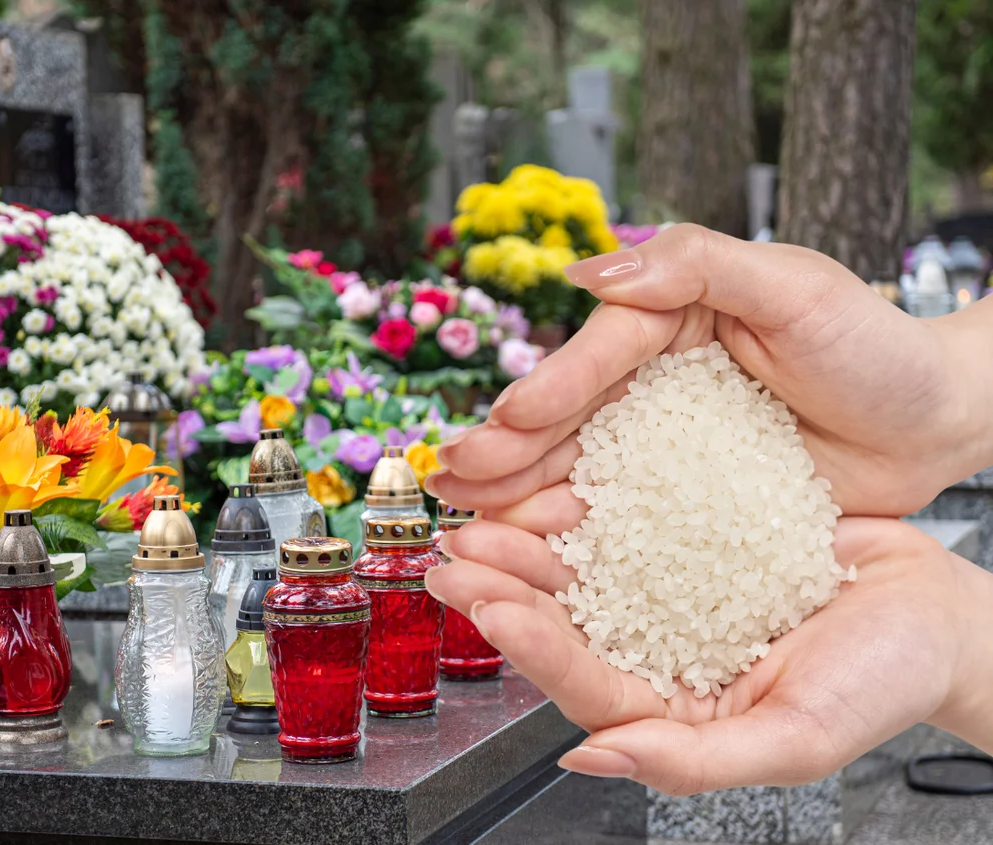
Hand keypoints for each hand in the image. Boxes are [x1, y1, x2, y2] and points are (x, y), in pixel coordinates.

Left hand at [424, 517, 992, 793]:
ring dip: (529, 536)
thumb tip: (590, 759)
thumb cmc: (883, 683)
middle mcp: (658, 646)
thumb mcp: (798, 736)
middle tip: (455, 550)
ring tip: (483, 508)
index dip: (532, 647)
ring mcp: (669, 589)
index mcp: (670, 706)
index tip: (487, 607)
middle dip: (506, 584)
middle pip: (565, 618)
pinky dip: (586, 496)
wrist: (940, 608)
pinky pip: (627, 514)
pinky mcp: (688, 534)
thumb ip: (693, 759)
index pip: (584, 681)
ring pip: (584, 563)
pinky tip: (553, 474)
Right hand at [429, 224, 990, 522]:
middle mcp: (658, 377)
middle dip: (512, 446)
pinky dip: (577, 531)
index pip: (602, 353)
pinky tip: (534, 549)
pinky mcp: (686, 494)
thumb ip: (697, 265)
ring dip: (524, 492)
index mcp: (673, 315)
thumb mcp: (795, 286)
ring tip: (469, 516)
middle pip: (574, 413)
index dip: (553, 388)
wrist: (937, 420)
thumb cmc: (877, 342)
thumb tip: (591, 268)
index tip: (507, 421)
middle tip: (455, 477)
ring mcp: (668, 440)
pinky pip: (625, 512)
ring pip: (584, 465)